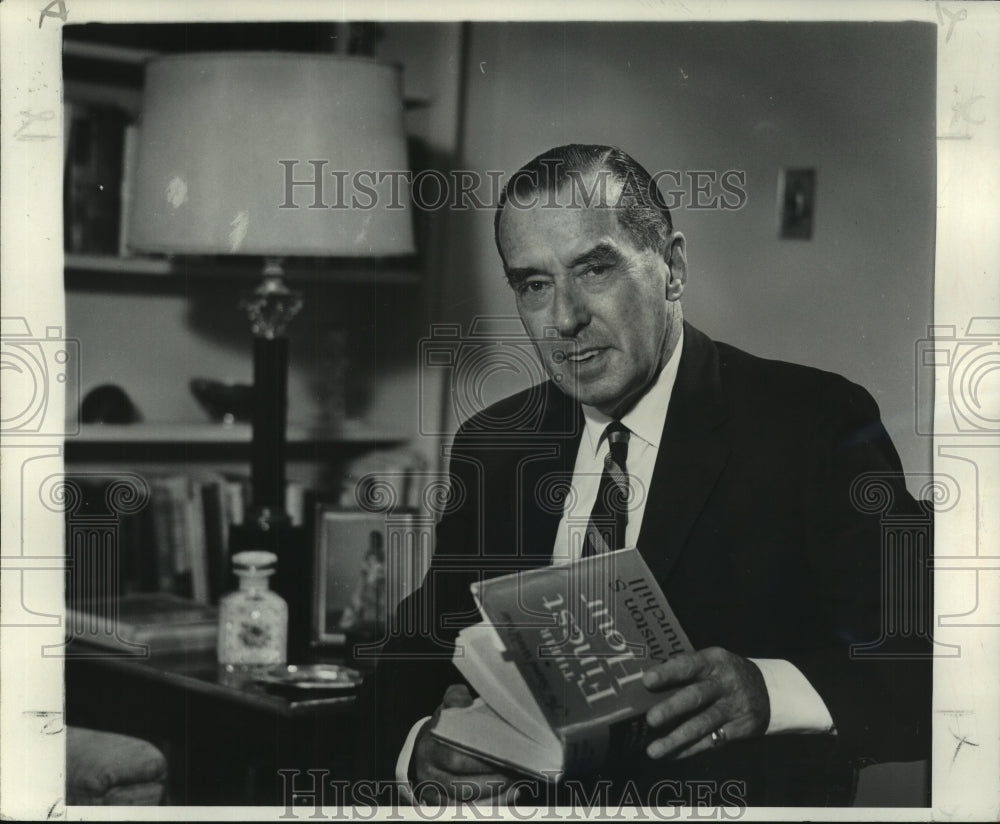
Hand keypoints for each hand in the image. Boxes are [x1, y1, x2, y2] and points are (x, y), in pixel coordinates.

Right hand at [411, 684, 518, 803]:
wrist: (426, 749)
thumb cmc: (444, 729)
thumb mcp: (447, 709)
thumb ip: (455, 699)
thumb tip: (464, 699)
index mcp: (431, 747)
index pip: (455, 759)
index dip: (481, 762)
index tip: (504, 756)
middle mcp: (429, 773)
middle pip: (461, 784)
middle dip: (491, 781)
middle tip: (514, 774)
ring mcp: (434, 792)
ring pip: (465, 802)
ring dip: (493, 797)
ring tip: (516, 786)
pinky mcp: (441, 805)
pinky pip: (465, 812)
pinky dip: (488, 806)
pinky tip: (507, 797)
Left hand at [643, 647, 769, 759]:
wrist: (767, 690)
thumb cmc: (723, 674)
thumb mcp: (711, 661)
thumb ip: (684, 668)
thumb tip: (642, 681)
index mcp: (714, 661)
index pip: (689, 664)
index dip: (668, 673)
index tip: (647, 680)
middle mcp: (725, 684)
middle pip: (696, 696)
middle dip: (672, 708)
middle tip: (651, 719)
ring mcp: (733, 708)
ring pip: (702, 725)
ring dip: (676, 739)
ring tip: (653, 750)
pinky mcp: (739, 729)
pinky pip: (711, 742)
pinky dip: (689, 750)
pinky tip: (671, 755)